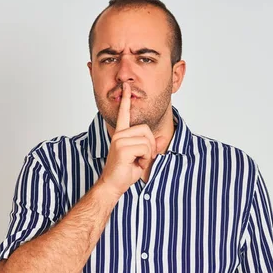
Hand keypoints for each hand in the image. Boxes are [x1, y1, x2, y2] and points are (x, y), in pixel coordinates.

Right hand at [99, 83, 165, 197]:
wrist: (113, 185)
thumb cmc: (124, 172)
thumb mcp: (142, 157)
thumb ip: (150, 146)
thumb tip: (160, 139)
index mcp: (121, 134)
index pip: (124, 114)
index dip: (126, 100)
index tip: (126, 87)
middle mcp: (119, 134)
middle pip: (146, 130)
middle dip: (150, 146)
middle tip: (141, 158)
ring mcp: (119, 140)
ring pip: (147, 140)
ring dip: (147, 154)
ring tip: (137, 162)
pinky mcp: (122, 148)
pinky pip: (145, 148)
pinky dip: (145, 159)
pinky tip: (135, 164)